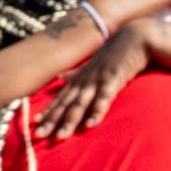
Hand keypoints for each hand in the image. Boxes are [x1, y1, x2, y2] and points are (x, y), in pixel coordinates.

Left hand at [37, 23, 151, 138]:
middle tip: (38, 137)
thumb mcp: (93, 63)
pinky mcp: (114, 78)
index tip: (33, 124)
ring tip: (60, 137)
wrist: (137, 33)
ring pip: (81, 103)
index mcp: (80, 77)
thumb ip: (77, 72)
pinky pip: (104, 97)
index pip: (61, 97)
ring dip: (70, 120)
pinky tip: (90, 125)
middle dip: (52, 120)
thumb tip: (61, 77)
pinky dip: (97, 111)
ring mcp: (98, 79)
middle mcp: (85, 80)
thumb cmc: (115, 50)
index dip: (48, 110)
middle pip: (66, 103)